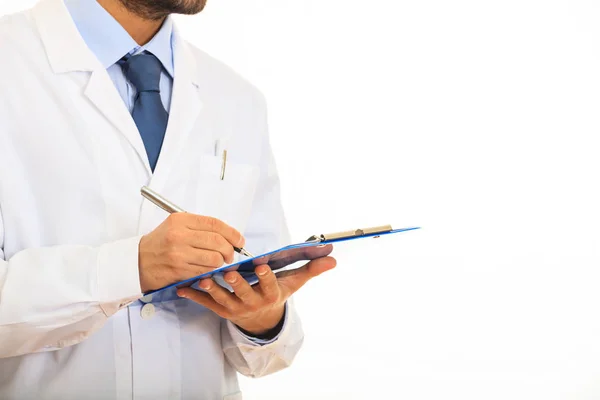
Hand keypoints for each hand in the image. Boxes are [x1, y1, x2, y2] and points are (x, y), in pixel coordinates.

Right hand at [138, 213, 244, 292]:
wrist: (137, 261)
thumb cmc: (161, 243)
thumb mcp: (176, 225)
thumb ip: (200, 227)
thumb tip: (229, 234)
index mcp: (181, 220)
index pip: (215, 224)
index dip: (232, 233)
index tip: (239, 240)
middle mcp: (179, 235)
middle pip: (217, 242)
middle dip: (230, 250)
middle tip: (230, 254)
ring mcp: (178, 253)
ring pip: (214, 259)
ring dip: (221, 262)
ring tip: (218, 262)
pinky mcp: (178, 270)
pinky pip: (205, 271)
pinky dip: (211, 271)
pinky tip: (207, 269)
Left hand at [177, 256, 336, 335]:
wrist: (260, 319)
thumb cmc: (276, 294)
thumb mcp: (293, 283)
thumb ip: (311, 269)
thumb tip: (332, 259)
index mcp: (270, 294)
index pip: (269, 285)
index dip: (265, 276)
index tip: (262, 264)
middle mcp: (253, 302)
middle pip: (244, 292)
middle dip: (236, 282)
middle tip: (229, 271)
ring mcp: (235, 308)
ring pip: (222, 298)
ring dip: (212, 288)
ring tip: (203, 278)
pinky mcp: (220, 310)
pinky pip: (205, 303)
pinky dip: (193, 295)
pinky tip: (182, 286)